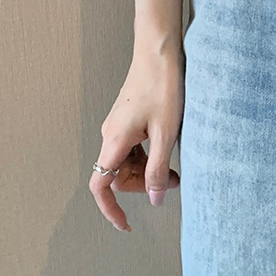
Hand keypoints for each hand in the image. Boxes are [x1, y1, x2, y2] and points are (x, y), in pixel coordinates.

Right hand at [89, 41, 184, 231]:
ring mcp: (117, 125)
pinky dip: (146, 154)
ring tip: (175, 167)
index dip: (110, 209)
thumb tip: (155, 200)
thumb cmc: (163, 86)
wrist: (158, 51)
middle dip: (141, 185)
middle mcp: (110, 134)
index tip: (126, 224)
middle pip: (116, 175)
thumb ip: (158, 169)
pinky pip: (130, 147)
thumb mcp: (166, 132)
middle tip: (173, 182)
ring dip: (146, 170)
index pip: (100, 186)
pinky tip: (165, 148)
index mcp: (114, 140)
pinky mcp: (126, 118)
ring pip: (125, 161)